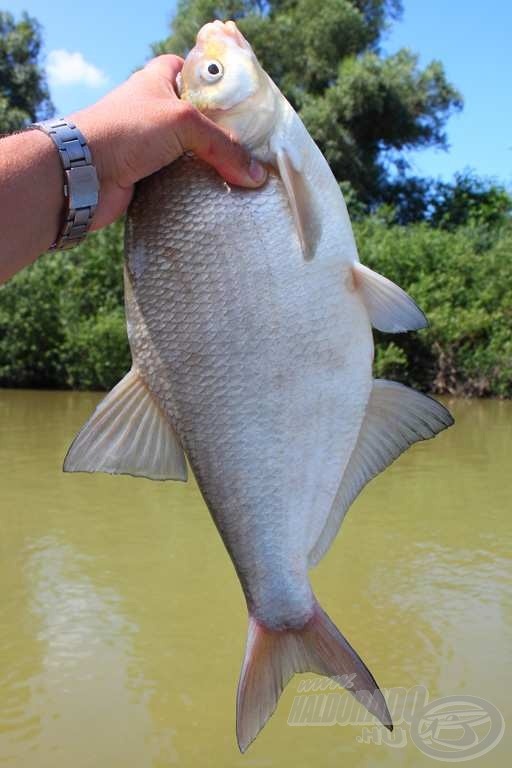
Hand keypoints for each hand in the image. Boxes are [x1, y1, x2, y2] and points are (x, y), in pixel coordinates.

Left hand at [72, 55, 266, 229]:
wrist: (81, 174)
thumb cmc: (127, 130)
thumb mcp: (183, 123)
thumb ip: (224, 146)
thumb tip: (256, 175)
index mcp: (159, 80)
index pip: (195, 73)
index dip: (219, 86)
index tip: (246, 104)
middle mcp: (155, 111)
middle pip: (201, 121)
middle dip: (225, 136)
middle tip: (254, 150)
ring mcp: (150, 147)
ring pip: (192, 156)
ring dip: (213, 168)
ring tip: (244, 179)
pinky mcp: (148, 178)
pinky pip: (182, 184)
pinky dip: (197, 191)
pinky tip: (220, 199)